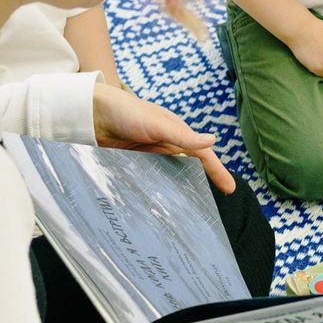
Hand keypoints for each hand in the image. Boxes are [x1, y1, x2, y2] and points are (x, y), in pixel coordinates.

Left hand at [92, 82, 234, 192]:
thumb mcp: (158, 124)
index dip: (217, 171)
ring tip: (193, 209)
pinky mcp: (133, 164)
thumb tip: (213, 140)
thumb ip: (184, 136)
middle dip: (205, 182)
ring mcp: (149, 156)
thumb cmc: (127, 112)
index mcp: (176, 132)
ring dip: (182, 188)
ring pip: (172, 175)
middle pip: (190, 167)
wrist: (91, 114)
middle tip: (216, 204)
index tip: (230, 188)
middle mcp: (166, 144)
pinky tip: (162, 204)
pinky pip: (152, 180)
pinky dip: (160, 190)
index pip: (203, 155)